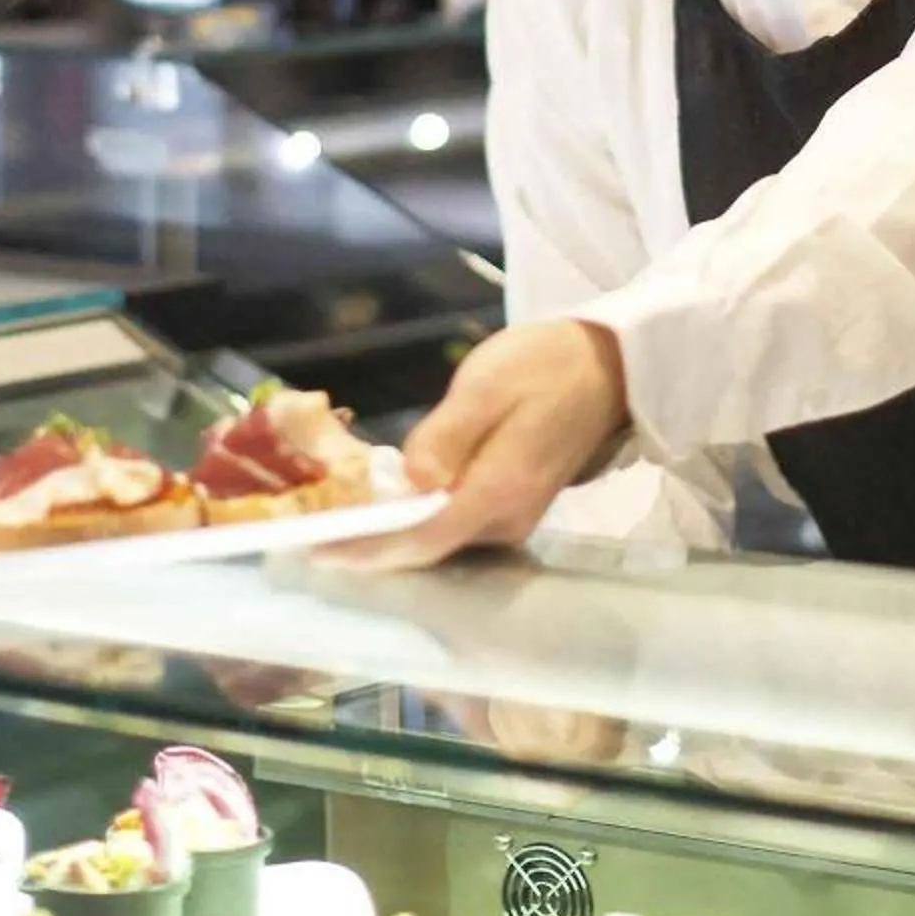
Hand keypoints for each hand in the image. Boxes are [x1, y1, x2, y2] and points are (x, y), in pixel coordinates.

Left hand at [317, 320, 628, 569]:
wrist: (607, 367)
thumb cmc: (544, 366)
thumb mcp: (488, 384)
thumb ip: (448, 436)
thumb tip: (410, 483)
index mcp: (497, 491)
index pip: (422, 538)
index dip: (366, 549)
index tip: (314, 548)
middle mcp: (505, 520)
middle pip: (425, 548)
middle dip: (366, 545)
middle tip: (307, 530)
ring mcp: (511, 518)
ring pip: (436, 539)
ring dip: (386, 533)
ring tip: (331, 518)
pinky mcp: (511, 505)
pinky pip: (451, 523)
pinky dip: (412, 518)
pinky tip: (381, 501)